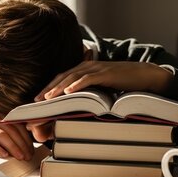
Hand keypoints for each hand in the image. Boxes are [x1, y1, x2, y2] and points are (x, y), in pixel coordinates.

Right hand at [0, 112, 34, 159]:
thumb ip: (1, 131)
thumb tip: (19, 144)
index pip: (16, 126)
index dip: (26, 138)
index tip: (31, 150)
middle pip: (11, 130)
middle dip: (22, 144)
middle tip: (28, 156)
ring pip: (1, 135)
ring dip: (12, 147)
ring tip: (20, 156)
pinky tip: (3, 155)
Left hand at [35, 61, 172, 100]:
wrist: (143, 75)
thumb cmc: (121, 84)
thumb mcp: (99, 90)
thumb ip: (87, 96)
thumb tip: (75, 110)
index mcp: (82, 70)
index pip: (60, 79)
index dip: (47, 88)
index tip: (35, 101)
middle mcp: (86, 66)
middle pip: (61, 77)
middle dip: (47, 89)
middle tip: (35, 102)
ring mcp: (95, 68)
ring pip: (71, 77)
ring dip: (58, 88)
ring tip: (47, 98)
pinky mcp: (106, 72)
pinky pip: (88, 78)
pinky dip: (77, 84)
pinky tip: (68, 91)